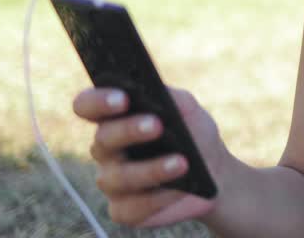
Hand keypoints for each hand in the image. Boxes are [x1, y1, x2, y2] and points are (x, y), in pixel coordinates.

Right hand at [72, 86, 225, 227]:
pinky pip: (131, 207)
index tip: (123, 98)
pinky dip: (158, 198)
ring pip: (117, 177)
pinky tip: (179, 189)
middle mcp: (106, 149)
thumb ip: (173, 98)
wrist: (215, 173)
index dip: (98, 101)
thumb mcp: (189, 110)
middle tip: (157, 125)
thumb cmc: (194, 134)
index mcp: (114, 118)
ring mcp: (112, 180)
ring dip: (151, 169)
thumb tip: (159, 92)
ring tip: (182, 163)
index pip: (88, 106)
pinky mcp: (124, 210)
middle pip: (102, 139)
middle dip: (129, 131)